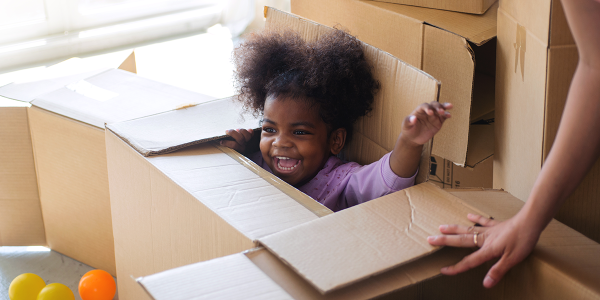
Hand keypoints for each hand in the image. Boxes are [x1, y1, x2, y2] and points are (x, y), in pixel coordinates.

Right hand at [220, 128, 253, 152]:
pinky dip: (249, 130)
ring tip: (237, 129)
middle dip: (232, 133)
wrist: (251, 150)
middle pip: (240, 138)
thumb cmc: (238, 148)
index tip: (221, 141)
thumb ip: (229, 145)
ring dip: (241, 130)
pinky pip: (252, 133)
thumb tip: (220, 141)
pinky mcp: (253, 137)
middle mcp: (245, 145)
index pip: (233, 145)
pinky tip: (246, 129)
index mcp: (239, 149)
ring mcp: (249, 141)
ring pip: (246, 135)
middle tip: (227, 131)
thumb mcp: (234, 150)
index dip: (227, 143)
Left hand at [401, 102, 451, 145]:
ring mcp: (434, 116)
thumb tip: (413, 118)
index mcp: (419, 110)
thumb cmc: (408, 130)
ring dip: (445, 107)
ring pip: (441, 109)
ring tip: (450, 106)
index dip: (427, 108)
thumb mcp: (406, 126)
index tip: (430, 113)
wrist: (413, 139)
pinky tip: (449, 115)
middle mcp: (427, 111)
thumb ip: (408, 121)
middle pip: (434, 105)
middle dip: (438, 106)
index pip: (424, 106)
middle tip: (440, 111)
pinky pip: (444, 117)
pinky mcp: (438, 122)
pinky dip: (447, 115)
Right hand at [427, 213, 541, 287]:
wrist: (531, 222)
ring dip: (453, 229)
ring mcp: (489, 230)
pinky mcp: (496, 224)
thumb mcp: (512, 260)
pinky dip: (475, 218)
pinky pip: (483, 221)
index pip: (469, 261)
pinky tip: (468, 215)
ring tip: (440, 227)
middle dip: (444, 241)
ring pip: (467, 229)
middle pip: (461, 241)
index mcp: (487, 249)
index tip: (443, 270)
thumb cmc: (523, 241)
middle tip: (430, 239)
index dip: (456, 268)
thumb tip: (485, 284)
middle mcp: (484, 238)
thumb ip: (497, 271)